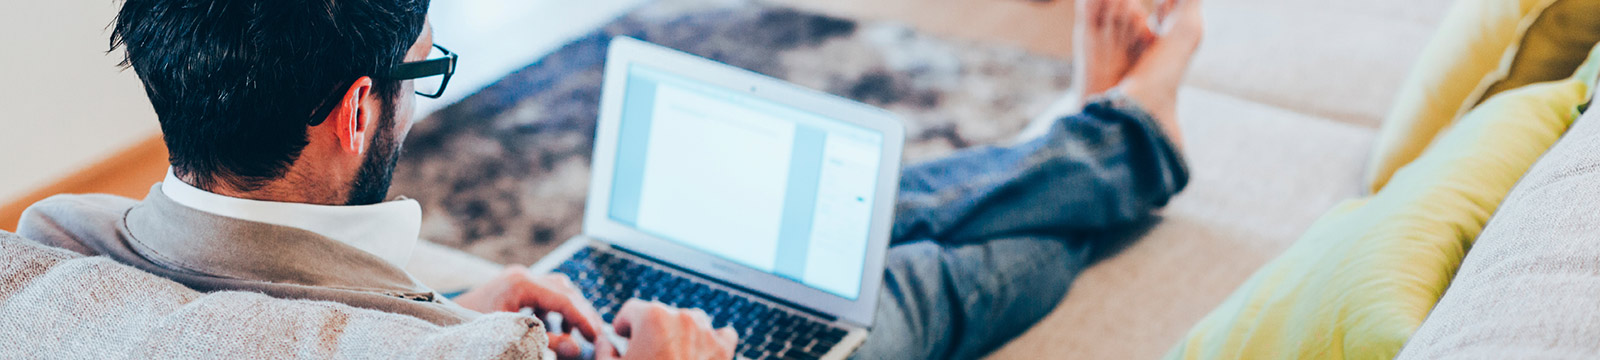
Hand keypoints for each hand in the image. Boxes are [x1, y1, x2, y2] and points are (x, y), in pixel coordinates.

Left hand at [453, 266, 606, 358]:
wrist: (439, 324)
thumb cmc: (470, 331)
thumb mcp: (511, 336)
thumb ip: (546, 341)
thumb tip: (576, 348)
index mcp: (520, 283)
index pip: (564, 299)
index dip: (584, 318)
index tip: (598, 336)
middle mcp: (521, 275)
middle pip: (565, 289)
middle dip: (582, 312)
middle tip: (597, 335)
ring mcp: (517, 278)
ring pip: (557, 289)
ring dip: (571, 310)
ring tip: (580, 333)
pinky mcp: (514, 287)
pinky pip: (545, 294)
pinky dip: (556, 310)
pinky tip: (559, 329)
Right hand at [600, 299, 737, 359]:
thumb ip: (603, 350)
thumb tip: (605, 342)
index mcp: (652, 317)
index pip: (631, 311)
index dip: (623, 327)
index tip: (623, 339)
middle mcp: (683, 318)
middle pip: (662, 316)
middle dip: (652, 333)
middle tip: (646, 357)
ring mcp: (707, 333)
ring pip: (692, 323)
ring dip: (681, 336)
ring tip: (671, 359)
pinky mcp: (725, 351)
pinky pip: (721, 336)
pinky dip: (711, 345)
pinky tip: (700, 358)